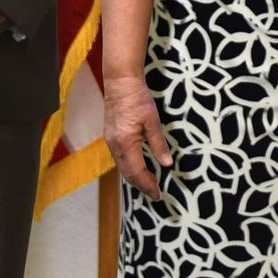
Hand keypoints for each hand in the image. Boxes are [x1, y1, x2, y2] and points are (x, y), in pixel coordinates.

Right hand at [102, 75, 172, 195]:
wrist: (120, 83)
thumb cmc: (137, 99)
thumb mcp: (152, 121)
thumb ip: (158, 144)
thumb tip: (167, 163)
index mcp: (125, 143)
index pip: (136, 172)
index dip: (147, 185)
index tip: (157, 194)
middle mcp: (115, 146)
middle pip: (127, 173)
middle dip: (141, 185)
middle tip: (154, 193)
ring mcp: (110, 141)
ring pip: (122, 167)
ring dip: (135, 177)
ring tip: (149, 183)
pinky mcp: (111, 136)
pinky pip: (119, 158)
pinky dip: (129, 167)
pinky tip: (138, 167)